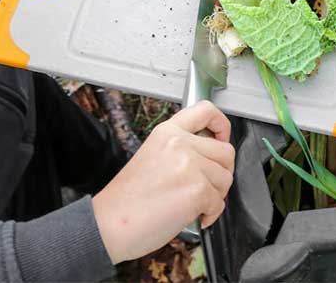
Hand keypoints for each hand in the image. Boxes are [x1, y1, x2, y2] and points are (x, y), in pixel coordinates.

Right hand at [92, 101, 233, 263]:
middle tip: (207, 186)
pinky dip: (211, 214)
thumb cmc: (127, 200)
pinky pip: (219, 202)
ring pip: (226, 178)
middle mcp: (180, 143)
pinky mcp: (198, 189)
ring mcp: (190, 165)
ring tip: (194, 204)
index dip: (221, 125)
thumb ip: (180, 150)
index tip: (221, 138)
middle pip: (226, 151)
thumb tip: (209, 158)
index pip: (206, 110)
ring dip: (215, 196)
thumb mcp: (152, 157)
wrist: (110, 225)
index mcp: (167, 132)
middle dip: (222, 172)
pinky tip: (193, 217)